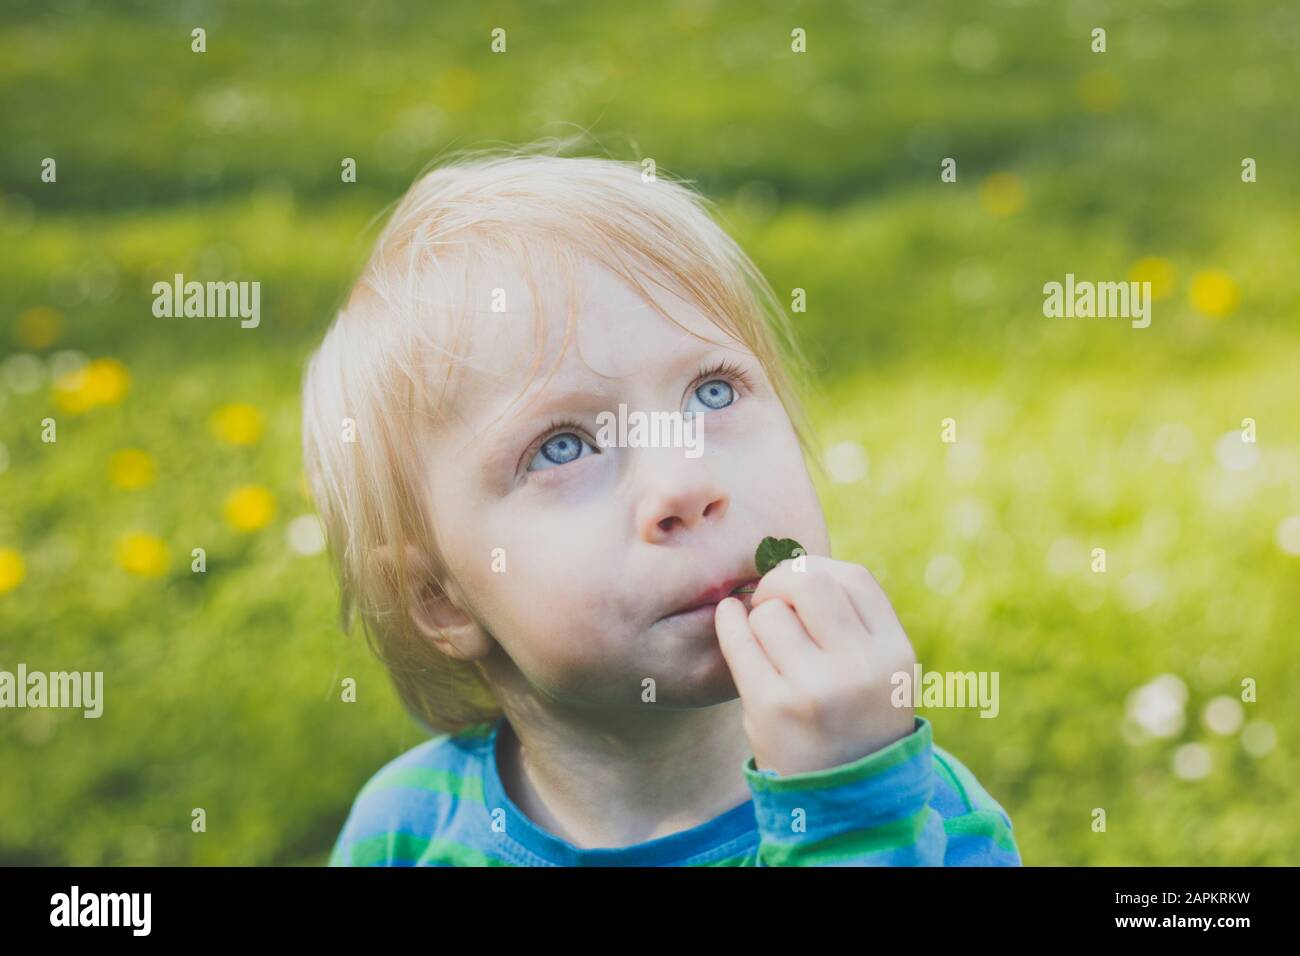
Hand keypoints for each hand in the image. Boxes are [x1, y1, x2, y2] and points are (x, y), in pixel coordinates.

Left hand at [714, 554, 917, 776]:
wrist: (843, 805)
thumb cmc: (852, 724)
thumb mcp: (878, 674)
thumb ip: (851, 623)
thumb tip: (791, 562)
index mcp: (894, 654)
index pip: (853, 578)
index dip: (819, 569)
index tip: (799, 585)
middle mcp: (861, 668)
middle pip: (811, 581)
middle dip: (781, 581)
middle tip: (770, 600)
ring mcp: (816, 688)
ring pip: (770, 612)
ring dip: (757, 617)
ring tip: (764, 641)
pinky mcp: (773, 707)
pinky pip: (739, 640)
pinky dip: (727, 622)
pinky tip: (728, 618)